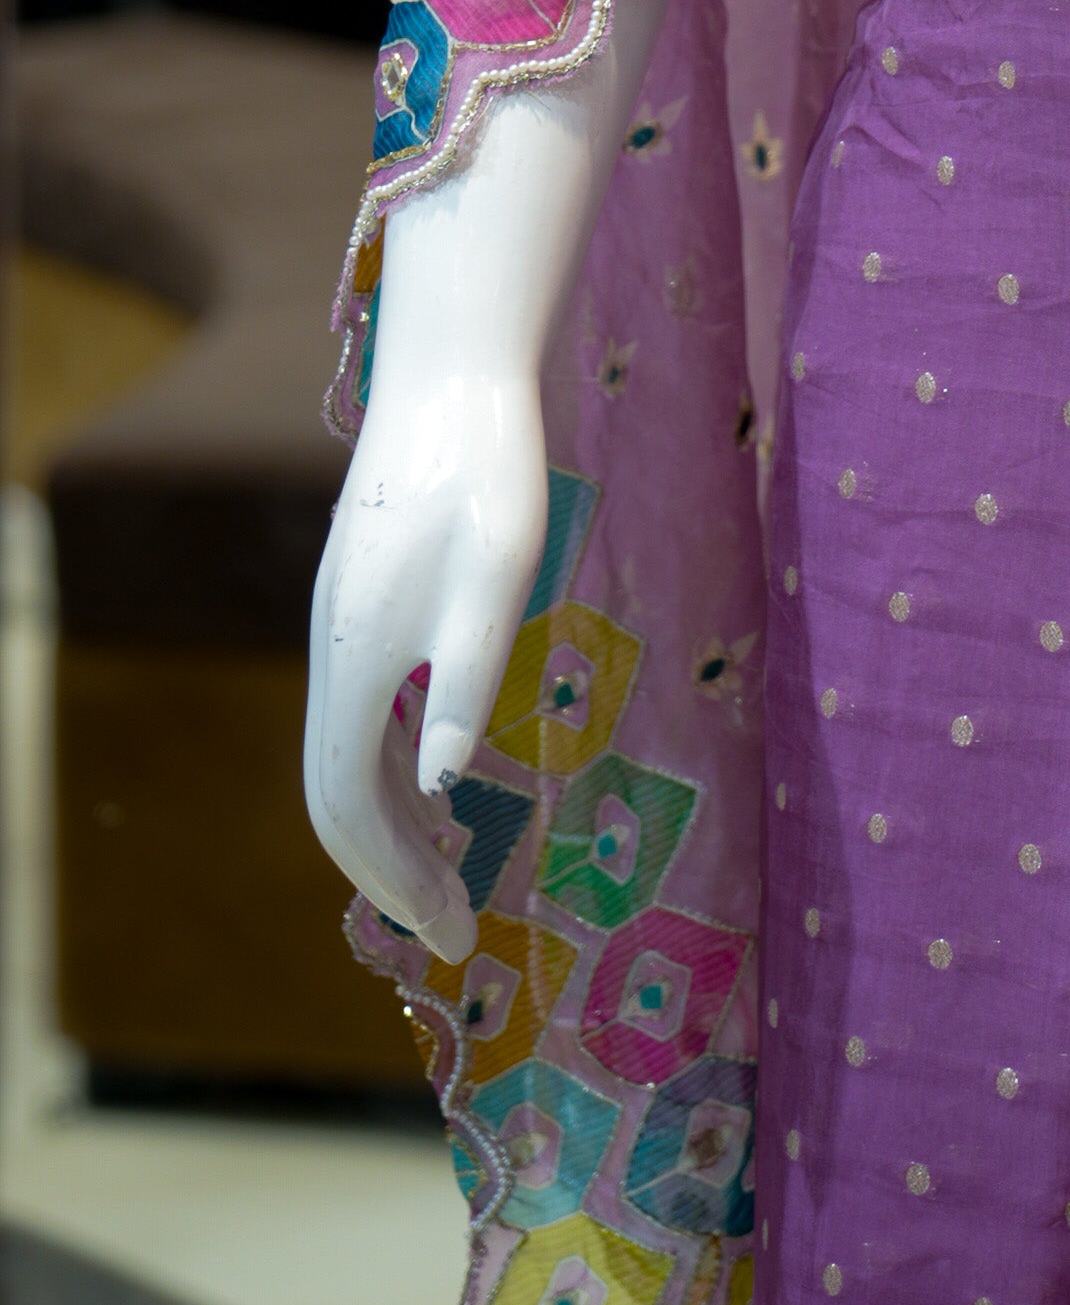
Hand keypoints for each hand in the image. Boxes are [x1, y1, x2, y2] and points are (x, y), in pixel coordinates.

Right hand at [303, 0, 660, 955]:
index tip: (451, 930)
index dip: (393, 876)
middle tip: (460, 925)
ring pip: (346, 756)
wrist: (455, 374)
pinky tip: (442, 785)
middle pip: (338, 792)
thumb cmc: (489, 466)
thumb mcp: (500, 570)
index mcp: (356, 658)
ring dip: (393, 823)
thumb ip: (471, 674)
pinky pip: (362, 716)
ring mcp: (343, 628)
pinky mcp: (365, 605)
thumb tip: (448, 784)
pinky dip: (394, 768)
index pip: (348, 804)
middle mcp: (333, 651)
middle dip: (391, 869)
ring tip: (456, 875)